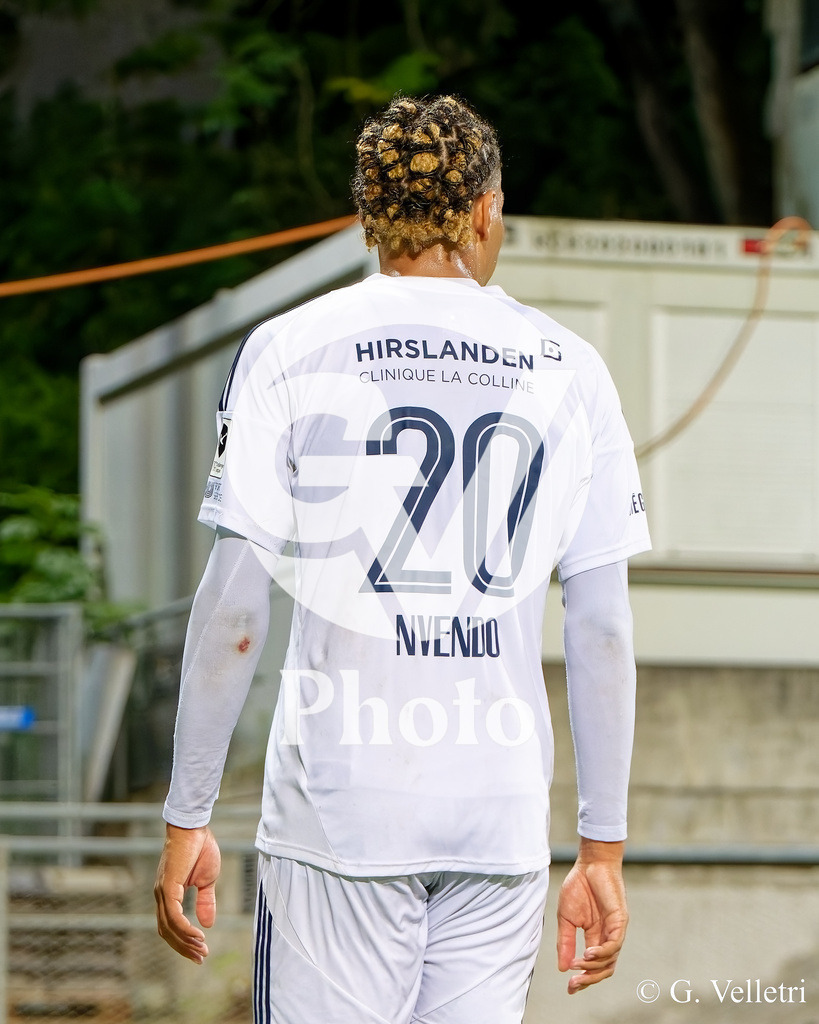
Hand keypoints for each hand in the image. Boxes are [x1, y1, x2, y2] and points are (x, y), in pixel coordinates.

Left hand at [154, 824, 221, 962]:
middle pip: (167, 932)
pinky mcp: (168, 886)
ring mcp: (162, 892)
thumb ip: (205, 901)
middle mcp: (161, 896)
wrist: (194, 826)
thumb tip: (207, 924)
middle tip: (200, 958)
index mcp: (168, 894)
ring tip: (201, 950)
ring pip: (169, 927)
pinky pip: (174, 915)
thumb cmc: (199, 848)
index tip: (199, 952)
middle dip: (184, 948)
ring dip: (185, 942)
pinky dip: (184, 928)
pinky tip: (197, 935)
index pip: (171, 926)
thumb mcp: (206, 880)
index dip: (183, 942)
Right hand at [556, 839, 627, 993]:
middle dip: (589, 979)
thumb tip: (562, 967)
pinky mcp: (620, 921)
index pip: (591, 965)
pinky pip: (614, 944)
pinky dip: (602, 953)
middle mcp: (607, 937)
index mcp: (594, 936)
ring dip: (594, 967)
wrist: (589, 863)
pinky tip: (588, 953)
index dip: (582, 978)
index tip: (569, 988)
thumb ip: (565, 941)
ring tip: (578, 965)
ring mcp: (615, 930)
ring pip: (610, 960)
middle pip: (603, 969)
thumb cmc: (578, 886)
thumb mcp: (566, 917)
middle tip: (574, 983)